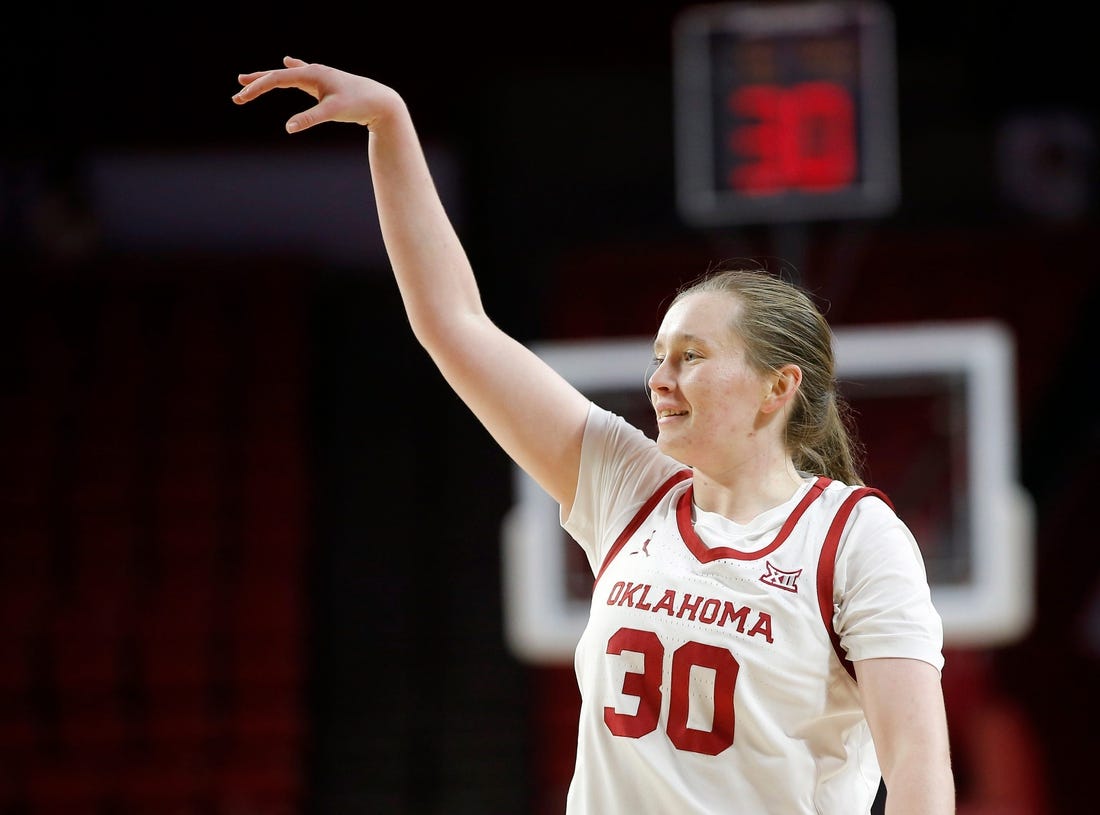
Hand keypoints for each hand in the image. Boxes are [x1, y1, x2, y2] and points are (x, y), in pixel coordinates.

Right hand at [232, 55, 403, 132]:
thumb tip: (288, 128)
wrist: (381, 101)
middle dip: (257, 83)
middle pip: (278, 75)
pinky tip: (289, 60)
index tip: (240, 98)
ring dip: (269, 78)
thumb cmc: (358, 104)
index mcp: (311, 74)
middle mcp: (313, 71)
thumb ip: (309, 119)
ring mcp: (319, 77)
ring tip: (250, 79)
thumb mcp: (332, 112)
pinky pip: (302, 76)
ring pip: (288, 75)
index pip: (276, 79)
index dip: (257, 88)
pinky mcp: (325, 85)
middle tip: (237, 92)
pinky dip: (292, 71)